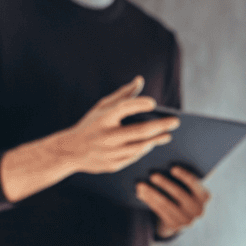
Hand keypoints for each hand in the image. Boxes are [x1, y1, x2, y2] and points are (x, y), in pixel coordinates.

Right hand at [57, 76, 179, 175]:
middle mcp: (107, 136)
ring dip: (156, 140)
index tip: (153, 104)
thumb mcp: (102, 107)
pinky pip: (134, 157)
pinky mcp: (113, 165)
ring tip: (167, 134)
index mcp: (103, 118)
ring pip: (141, 146)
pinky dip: (145, 150)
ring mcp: (110, 152)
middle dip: (161, 126)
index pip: (124, 108)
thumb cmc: (91, 125)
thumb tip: (140, 80)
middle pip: (140, 131)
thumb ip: (123, 95)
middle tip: (175, 122)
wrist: (71, 151)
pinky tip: (152, 143)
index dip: (139, 105)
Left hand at [135, 166, 210, 237]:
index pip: (194, 184)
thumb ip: (181, 178)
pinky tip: (141, 194)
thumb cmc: (181, 193)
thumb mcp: (186, 187)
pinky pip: (159, 211)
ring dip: (152, 193)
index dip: (184, 176)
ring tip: (140, 184)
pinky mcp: (175, 226)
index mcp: (204, 196)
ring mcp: (187, 220)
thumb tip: (161, 164)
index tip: (172, 168)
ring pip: (166, 203)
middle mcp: (199, 210)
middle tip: (152, 175)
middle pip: (179, 194)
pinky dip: (149, 201)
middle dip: (165, 183)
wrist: (179, 218)